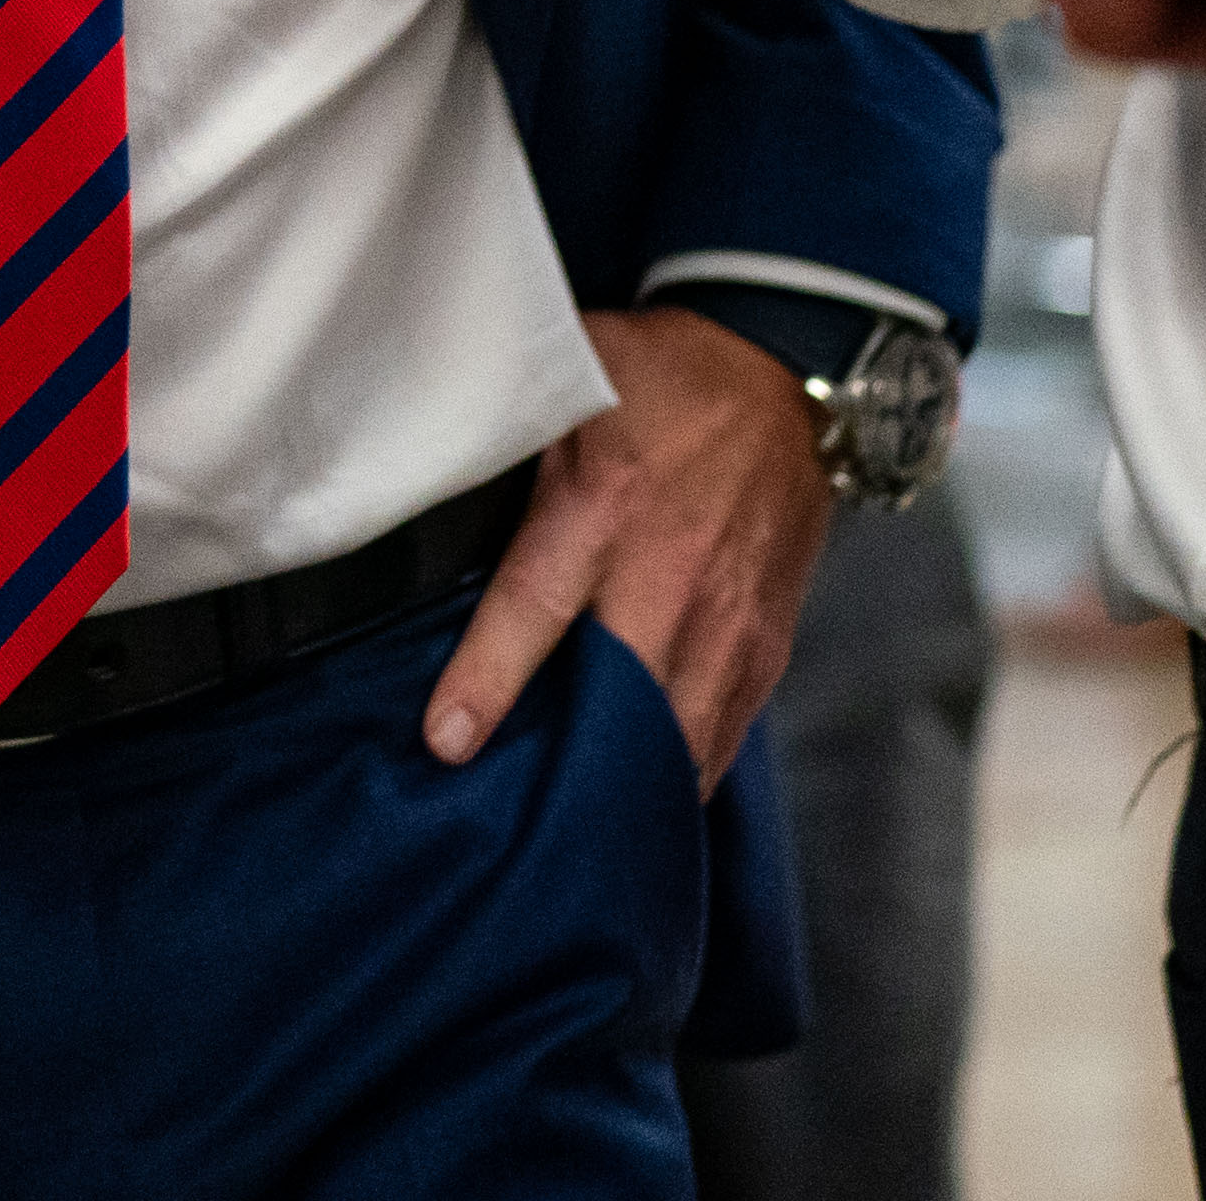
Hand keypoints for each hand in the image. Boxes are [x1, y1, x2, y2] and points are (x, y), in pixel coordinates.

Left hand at [421, 306, 834, 788]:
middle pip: (618, 701)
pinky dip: (680, 776)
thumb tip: (423, 463)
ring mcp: (729, 621)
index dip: (487, 680)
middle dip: (568, 767)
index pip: (536, 608)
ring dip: (626, 787)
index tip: (448, 742)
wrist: (782, 371)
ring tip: (571, 834)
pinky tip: (638, 803)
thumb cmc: (659, 377)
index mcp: (605, 506)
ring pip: (678, 739)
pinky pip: (723, 736)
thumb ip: (506, 432)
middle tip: (511, 822)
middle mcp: (671, 575)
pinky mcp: (766, 645)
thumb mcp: (570, 380)